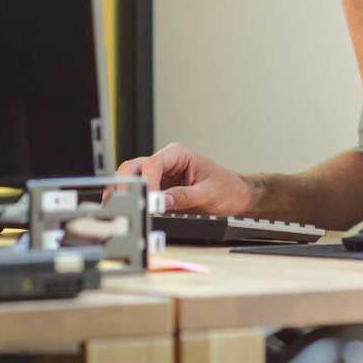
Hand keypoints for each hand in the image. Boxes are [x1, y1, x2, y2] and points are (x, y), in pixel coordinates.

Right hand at [115, 143, 252, 215]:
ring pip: (132, 178)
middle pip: (134, 167)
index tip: (148, 200)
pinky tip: (132, 209)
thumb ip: (184, 197)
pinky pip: (140, 192)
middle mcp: (166, 162)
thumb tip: (160, 202)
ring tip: (125, 207)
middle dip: (127, 184)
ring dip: (126, 192)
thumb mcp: (208, 193)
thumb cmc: (227, 189)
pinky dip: (134, 199)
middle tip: (127, 202)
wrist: (237, 197)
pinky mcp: (159, 190)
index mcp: (178, 154)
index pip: (152, 164)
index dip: (147, 182)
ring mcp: (160, 176)